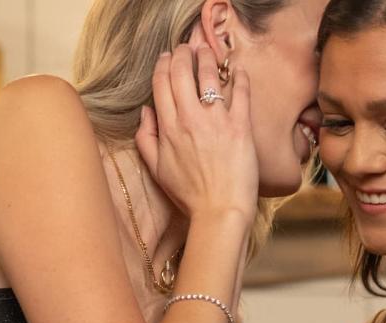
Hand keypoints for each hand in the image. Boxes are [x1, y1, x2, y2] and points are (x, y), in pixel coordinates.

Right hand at [135, 44, 258, 224]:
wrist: (220, 211)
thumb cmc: (189, 195)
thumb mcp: (157, 170)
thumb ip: (146, 140)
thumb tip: (145, 113)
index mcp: (167, 128)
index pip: (161, 83)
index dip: (163, 64)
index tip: (167, 56)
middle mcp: (189, 119)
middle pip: (182, 72)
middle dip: (183, 53)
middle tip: (187, 47)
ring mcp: (215, 121)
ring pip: (209, 76)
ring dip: (207, 57)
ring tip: (208, 50)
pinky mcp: (240, 126)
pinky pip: (240, 92)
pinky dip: (238, 76)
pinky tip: (237, 69)